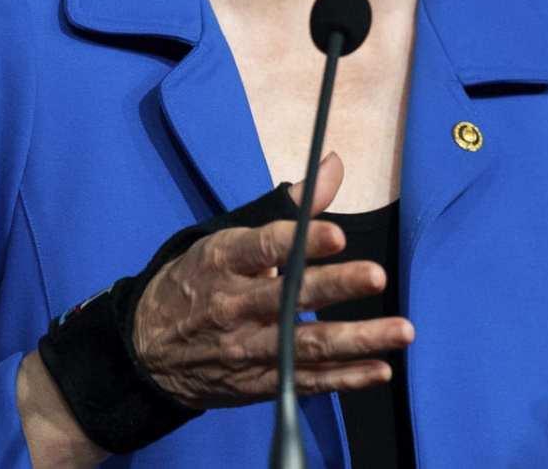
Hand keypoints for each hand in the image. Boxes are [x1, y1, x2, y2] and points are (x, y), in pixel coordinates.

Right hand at [131, 151, 413, 409]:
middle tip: (377, 275)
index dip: (301, 240)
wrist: (146, 350)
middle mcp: (232, 306)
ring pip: (306, 346)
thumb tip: (334, 163)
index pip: (264, 247)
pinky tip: (379, 369)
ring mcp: (245, 350)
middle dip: (335, 287)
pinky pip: (306, 382)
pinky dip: (345, 379)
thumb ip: (291, 206)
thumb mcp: (228, 236)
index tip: (337, 234)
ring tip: (401, 331)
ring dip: (357, 341)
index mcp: (223, 261)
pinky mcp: (257, 383)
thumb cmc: (199, 281)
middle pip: (288, 297)